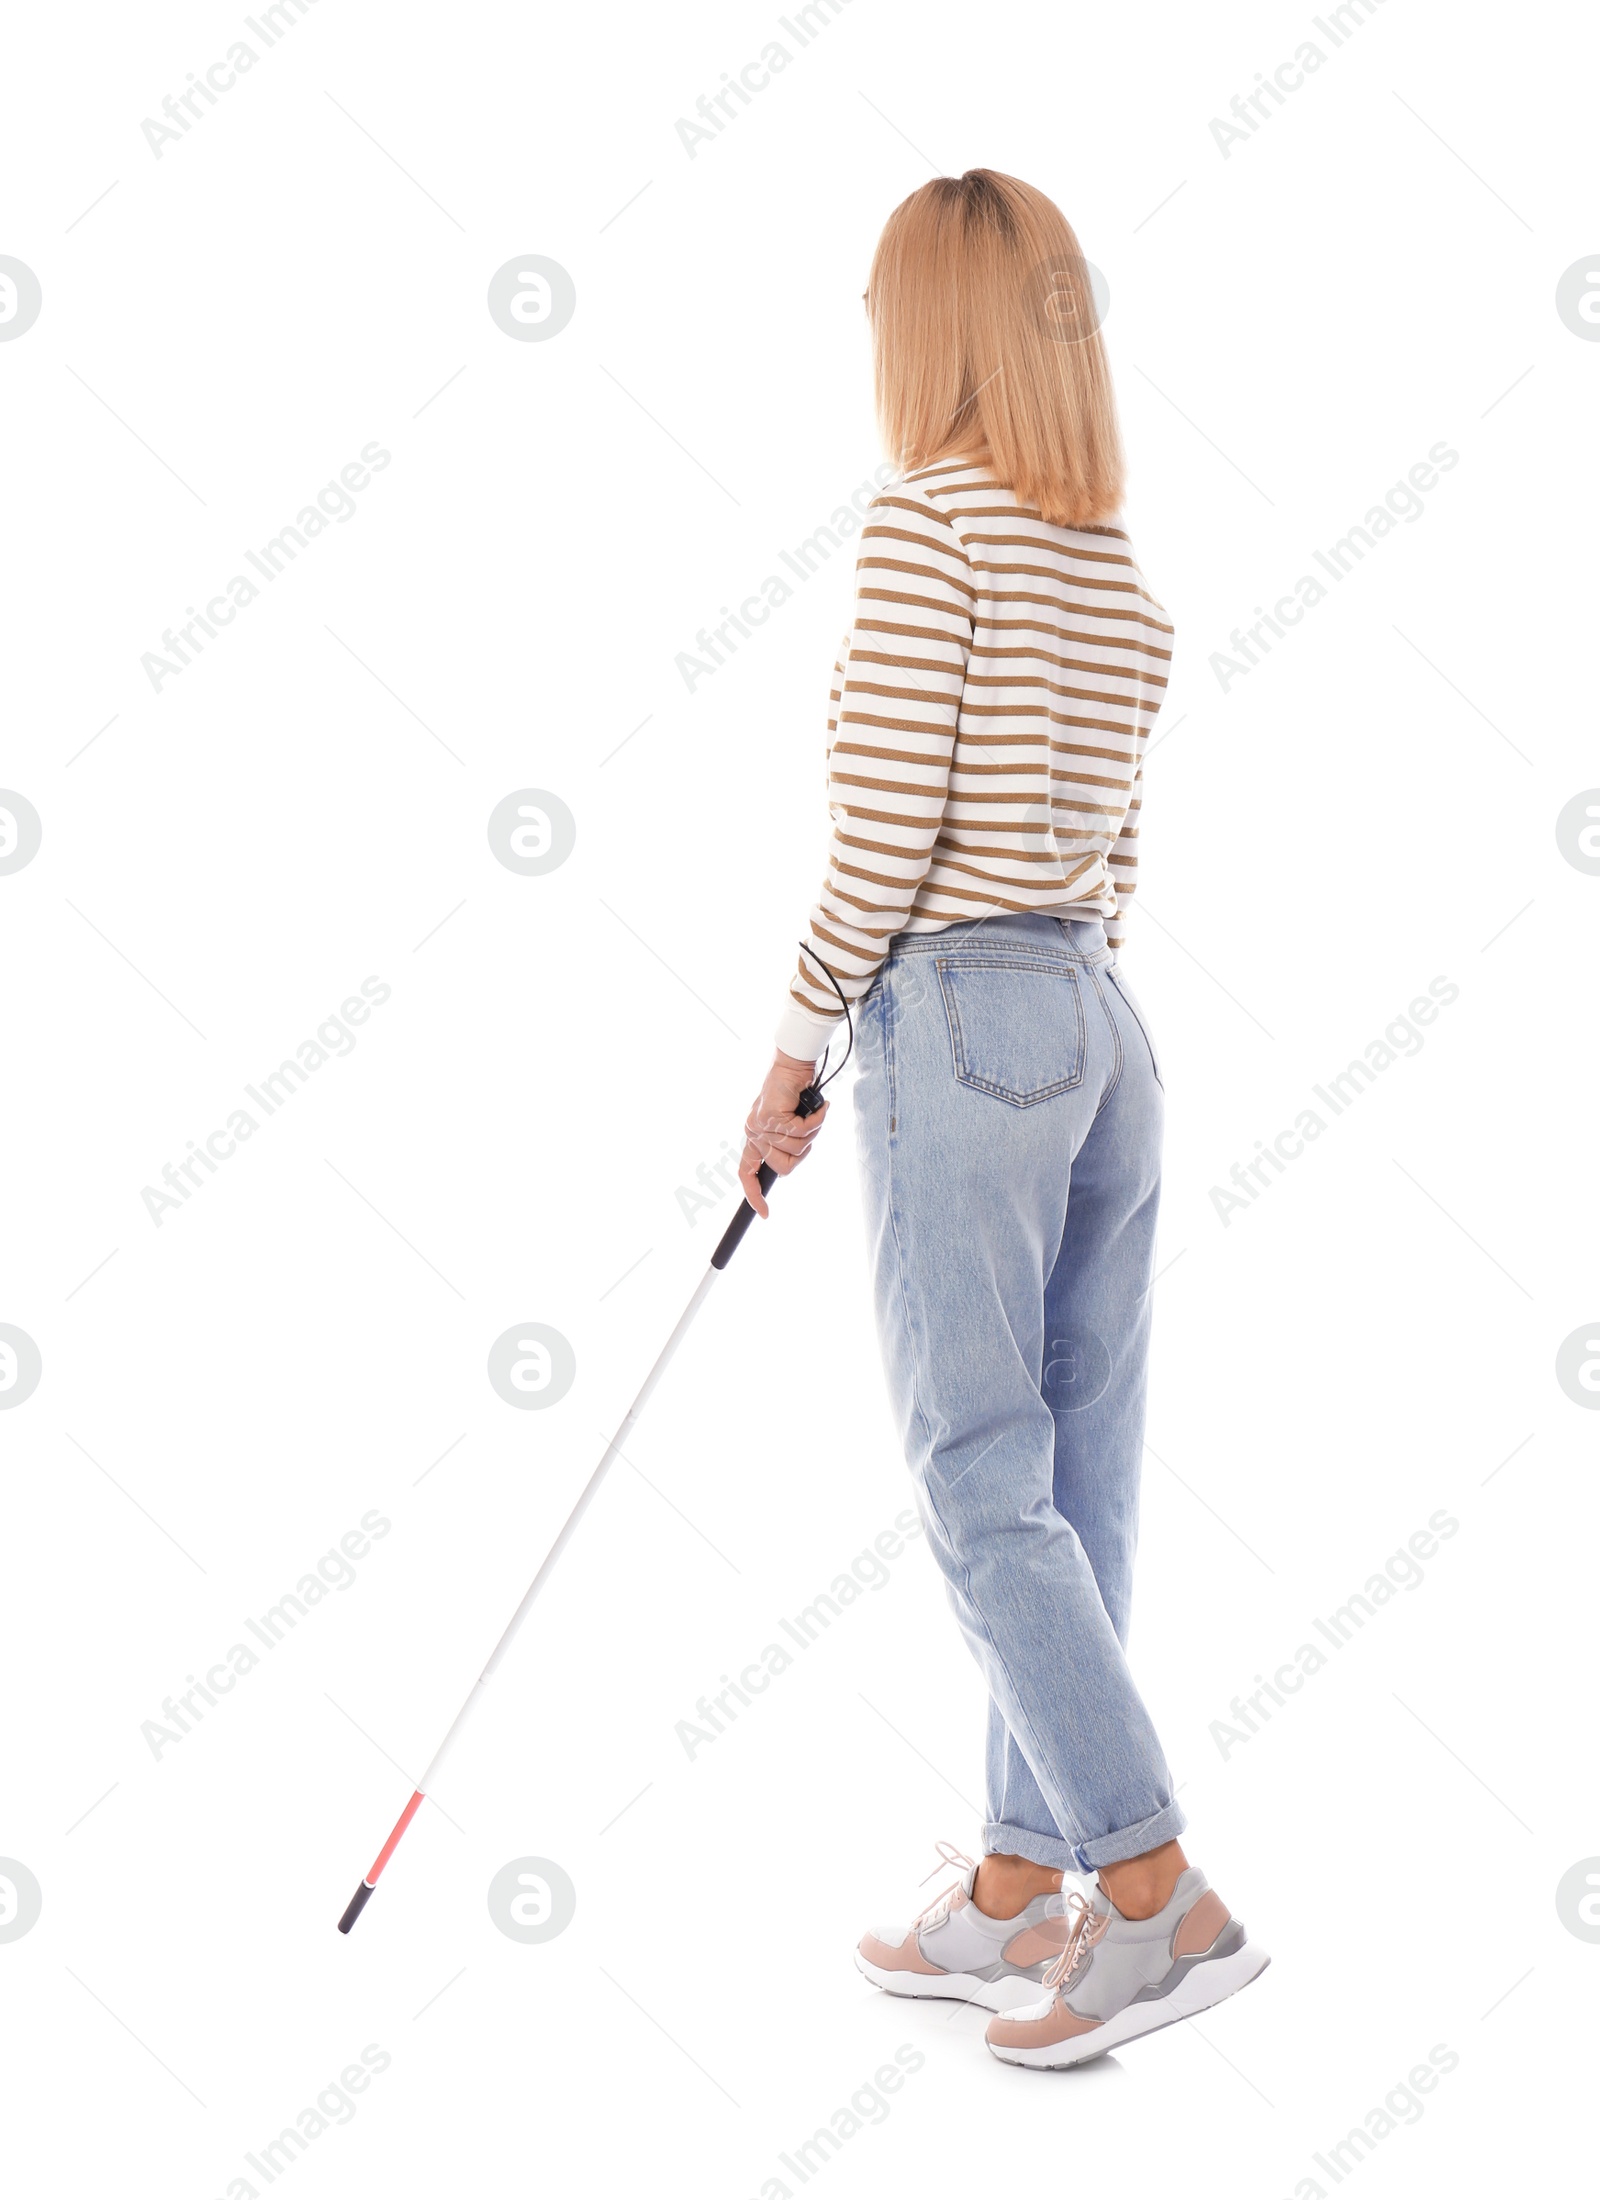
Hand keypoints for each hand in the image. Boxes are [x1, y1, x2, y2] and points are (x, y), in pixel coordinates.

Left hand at [739, 1052, 827, 1217]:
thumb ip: (788, 1142)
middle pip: (784, 1167)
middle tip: (810, 1129)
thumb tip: (793, 1161)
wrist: (794, 1063)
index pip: (746, 1172)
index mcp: (755, 1136)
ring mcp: (759, 1125)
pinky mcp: (771, 1117)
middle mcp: (753, 1132)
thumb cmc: (796, 1092)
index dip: (754, 1194)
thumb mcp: (792, 1122)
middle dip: (804, 1152)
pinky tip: (821, 1108)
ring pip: (797, 1149)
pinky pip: (802, 1133)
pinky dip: (817, 1120)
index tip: (764, 1213)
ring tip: (813, 1113)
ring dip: (813, 1131)